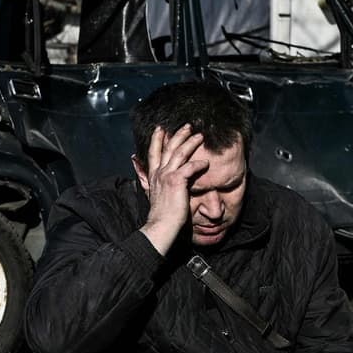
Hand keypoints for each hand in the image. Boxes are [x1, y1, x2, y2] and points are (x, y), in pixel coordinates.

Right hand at [135, 124, 206, 254]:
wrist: (161, 226)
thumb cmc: (161, 215)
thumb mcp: (153, 195)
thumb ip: (151, 183)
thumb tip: (146, 176)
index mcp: (153, 176)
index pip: (154, 152)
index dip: (157, 139)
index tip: (161, 129)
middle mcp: (158, 173)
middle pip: (168, 147)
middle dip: (178, 135)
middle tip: (188, 126)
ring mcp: (166, 176)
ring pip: (179, 153)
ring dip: (190, 142)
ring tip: (200, 136)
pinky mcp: (176, 181)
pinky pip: (189, 167)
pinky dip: (198, 163)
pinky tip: (206, 163)